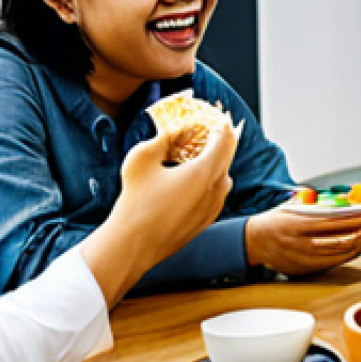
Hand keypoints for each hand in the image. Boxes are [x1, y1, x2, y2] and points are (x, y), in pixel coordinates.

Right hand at [83, 123, 239, 306]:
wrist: (133, 246)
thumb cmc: (135, 202)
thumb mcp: (142, 159)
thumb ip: (162, 139)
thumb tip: (173, 131)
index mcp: (205, 171)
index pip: (226, 139)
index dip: (220, 123)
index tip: (213, 116)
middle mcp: (217, 189)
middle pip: (227, 156)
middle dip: (217, 141)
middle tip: (203, 131)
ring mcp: (215, 206)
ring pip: (223, 175)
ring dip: (213, 162)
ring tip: (191, 156)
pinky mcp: (208, 219)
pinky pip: (216, 192)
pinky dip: (208, 181)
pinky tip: (187, 181)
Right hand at [245, 203, 360, 274]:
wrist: (254, 241)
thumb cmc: (277, 220)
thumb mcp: (293, 206)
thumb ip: (318, 203)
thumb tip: (347, 198)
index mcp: (297, 224)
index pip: (335, 220)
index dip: (356, 215)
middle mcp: (300, 243)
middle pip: (342, 238)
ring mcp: (303, 259)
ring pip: (340, 253)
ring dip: (359, 240)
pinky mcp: (304, 270)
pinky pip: (334, 263)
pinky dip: (348, 253)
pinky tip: (356, 244)